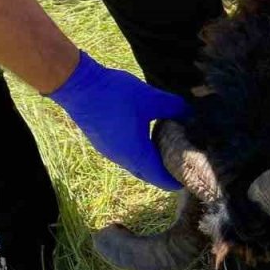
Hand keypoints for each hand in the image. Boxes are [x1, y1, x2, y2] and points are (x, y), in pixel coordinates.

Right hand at [47, 52, 189, 189]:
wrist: (79, 87)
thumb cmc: (116, 94)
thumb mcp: (151, 98)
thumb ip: (174, 107)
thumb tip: (191, 113)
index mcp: (136, 154)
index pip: (159, 178)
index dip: (175, 181)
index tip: (189, 180)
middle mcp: (122, 158)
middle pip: (148, 174)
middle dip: (165, 173)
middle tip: (182, 165)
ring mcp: (110, 152)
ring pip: (135, 165)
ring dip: (151, 162)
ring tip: (168, 150)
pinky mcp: (103, 142)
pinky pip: (125, 155)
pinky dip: (140, 153)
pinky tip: (147, 136)